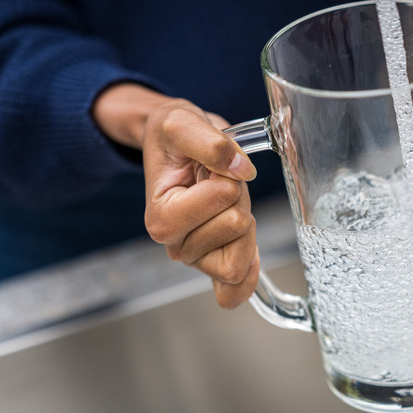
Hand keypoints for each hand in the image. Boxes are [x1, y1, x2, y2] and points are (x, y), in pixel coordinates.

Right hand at [93, 84, 259, 308]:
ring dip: (245, 217)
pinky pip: (234, 289)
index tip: (206, 169)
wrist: (174, 146)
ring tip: (223, 200)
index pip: (223, 200)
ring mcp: (196, 258)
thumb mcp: (183, 123)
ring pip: (243, 254)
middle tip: (217, 182)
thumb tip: (240, 170)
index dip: (227, 178)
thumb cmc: (173, 138)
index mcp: (161, 217)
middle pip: (237, 226)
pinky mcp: (214, 264)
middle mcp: (175, 244)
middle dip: (238, 197)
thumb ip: (211, 143)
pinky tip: (251, 256)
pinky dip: (248, 276)